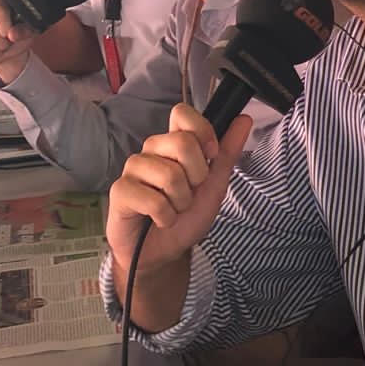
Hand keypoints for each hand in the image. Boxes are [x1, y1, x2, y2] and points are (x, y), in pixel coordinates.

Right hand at [106, 102, 251, 274]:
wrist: (164, 252)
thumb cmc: (186, 217)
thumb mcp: (214, 185)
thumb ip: (228, 152)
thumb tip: (244, 119)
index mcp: (173, 143)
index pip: (181, 113)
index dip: (201, 131)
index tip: (210, 155)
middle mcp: (151, 151)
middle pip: (181, 142)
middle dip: (196, 177)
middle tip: (189, 193)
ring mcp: (133, 169)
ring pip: (169, 174)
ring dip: (181, 202)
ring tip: (174, 209)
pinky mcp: (120, 191)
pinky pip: (153, 200)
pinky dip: (166, 216)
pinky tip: (160, 220)